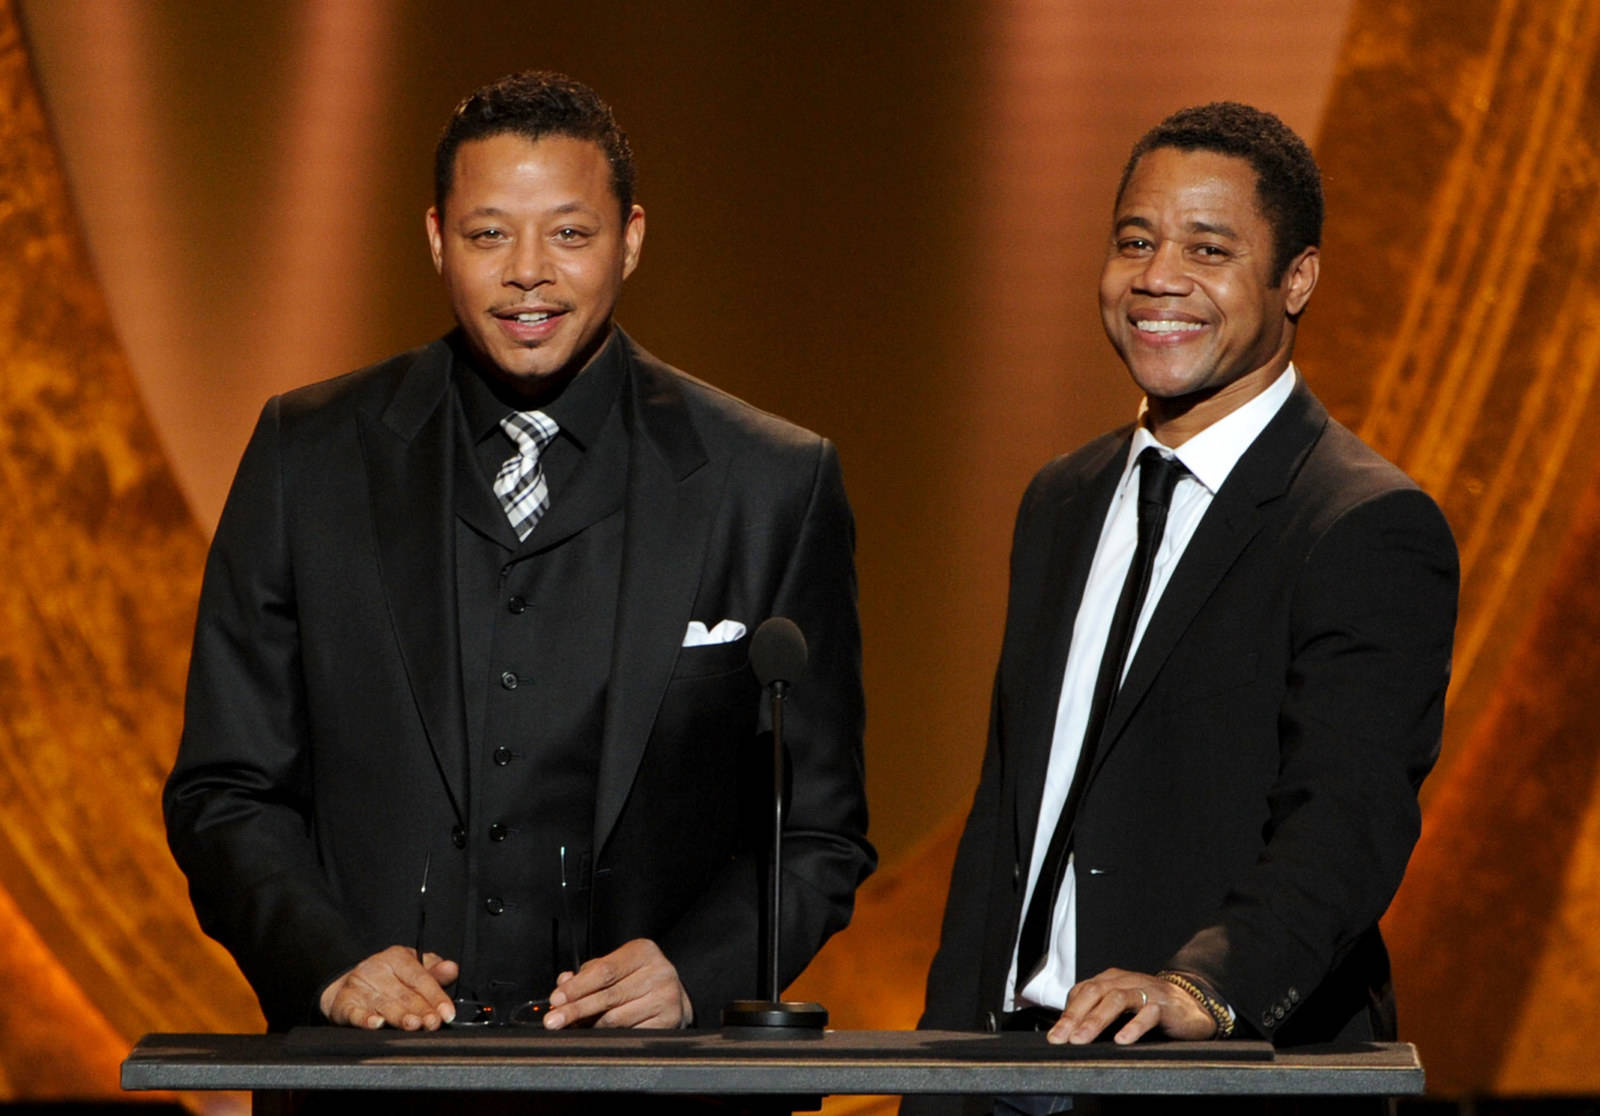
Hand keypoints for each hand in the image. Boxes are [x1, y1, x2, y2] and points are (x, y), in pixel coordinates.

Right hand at [319, 945, 458, 1029]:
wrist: (346, 985)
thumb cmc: (386, 978)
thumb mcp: (411, 968)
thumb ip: (434, 972)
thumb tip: (452, 969)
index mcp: (397, 958)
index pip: (420, 978)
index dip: (436, 996)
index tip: (447, 1012)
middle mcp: (378, 970)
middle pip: (404, 994)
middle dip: (421, 1010)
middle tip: (433, 1022)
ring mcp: (359, 987)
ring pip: (383, 1004)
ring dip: (400, 1016)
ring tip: (413, 1025)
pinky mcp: (344, 1003)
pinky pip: (355, 1012)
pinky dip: (365, 1019)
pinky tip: (377, 1023)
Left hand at [543, 938, 692, 1028]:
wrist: (675, 995)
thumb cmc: (639, 979)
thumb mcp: (617, 966)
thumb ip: (589, 973)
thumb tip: (563, 983)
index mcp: (643, 952)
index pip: (604, 971)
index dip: (577, 987)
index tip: (556, 999)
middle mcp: (659, 973)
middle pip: (608, 996)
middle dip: (576, 1010)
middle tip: (553, 1021)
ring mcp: (666, 999)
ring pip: (616, 1019)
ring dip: (589, 1026)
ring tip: (573, 1028)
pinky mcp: (669, 1022)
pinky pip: (629, 1034)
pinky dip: (609, 1037)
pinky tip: (597, 1035)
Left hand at [1049, 967, 1216, 1044]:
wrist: (1193, 1005)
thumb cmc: (1152, 1008)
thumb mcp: (1122, 1008)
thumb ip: (1099, 1014)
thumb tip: (1069, 1034)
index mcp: (1111, 980)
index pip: (1082, 992)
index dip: (1066, 1013)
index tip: (1054, 1036)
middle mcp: (1126, 981)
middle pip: (1094, 993)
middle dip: (1074, 1017)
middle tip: (1062, 1038)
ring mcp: (1146, 991)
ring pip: (1117, 999)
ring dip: (1096, 1020)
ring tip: (1082, 1039)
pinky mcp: (1166, 1005)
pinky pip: (1148, 1013)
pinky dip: (1134, 1026)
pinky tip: (1122, 1040)